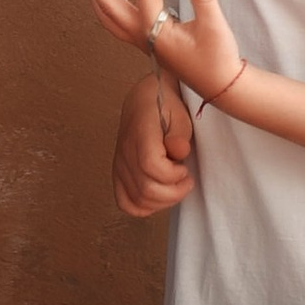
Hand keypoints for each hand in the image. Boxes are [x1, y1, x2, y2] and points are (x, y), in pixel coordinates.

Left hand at [79, 0, 247, 107]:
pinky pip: (119, 23)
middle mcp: (143, 37)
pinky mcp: (148, 43)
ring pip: (110, 18)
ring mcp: (143, 41)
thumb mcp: (214, 25)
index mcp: (157, 31)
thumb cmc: (217, 58)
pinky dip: (112, 6)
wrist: (219, 86)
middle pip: (109, 7)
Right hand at [114, 63, 196, 217]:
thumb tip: (178, 151)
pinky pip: (124, 202)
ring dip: (162, 201)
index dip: (173, 175)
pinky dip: (143, 207)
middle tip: (186, 181)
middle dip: (173, 192)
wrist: (145, 98)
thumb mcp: (180, 112)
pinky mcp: (118, 173)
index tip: (185, 168)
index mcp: (140, 134)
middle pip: (145, 189)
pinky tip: (158, 197)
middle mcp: (125, 152)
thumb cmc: (165, 105)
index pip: (152, 166)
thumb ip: (180, 133)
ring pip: (136, 200)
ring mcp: (119, 164)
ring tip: (175, 187)